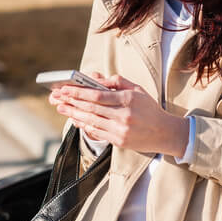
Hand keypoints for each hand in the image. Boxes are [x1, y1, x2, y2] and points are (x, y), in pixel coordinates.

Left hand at [49, 72, 188, 156]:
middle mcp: (123, 116)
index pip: (97, 94)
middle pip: (91, 108)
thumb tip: (96, 79)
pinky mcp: (119, 141)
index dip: (78, 92)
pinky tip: (75, 119)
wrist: (165, 133)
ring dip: (73, 114)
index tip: (65, 88)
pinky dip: (84, 125)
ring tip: (61, 107)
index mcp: (128, 99)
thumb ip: (117, 82)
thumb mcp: (137, 89)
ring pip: (91, 121)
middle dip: (71, 102)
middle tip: (56, 98)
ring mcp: (120, 130)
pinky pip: (97, 132)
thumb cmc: (149, 108)